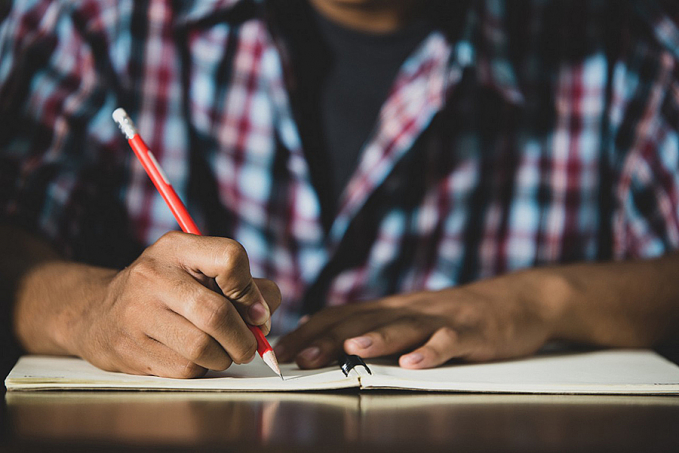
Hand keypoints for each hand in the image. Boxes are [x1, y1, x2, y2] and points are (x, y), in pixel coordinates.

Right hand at [59, 232, 279, 377]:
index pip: (230, 257)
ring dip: (223, 357)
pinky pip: (184, 370)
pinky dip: (200, 369)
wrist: (97, 313)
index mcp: (177, 248)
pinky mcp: (129, 350)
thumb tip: (264, 317)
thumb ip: (243, 285)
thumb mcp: (199, 269)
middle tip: (248, 346)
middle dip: (244, 339)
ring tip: (218, 350)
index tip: (256, 310)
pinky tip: (192, 357)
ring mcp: (137, 314)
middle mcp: (152, 276)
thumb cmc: (166, 290)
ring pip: (202, 349)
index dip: (251, 290)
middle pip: (217, 314)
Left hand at [275, 271, 561, 368]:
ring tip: (349, 350)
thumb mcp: (412, 318)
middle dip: (328, 338)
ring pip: (402, 327)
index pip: (341, 314)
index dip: (310, 330)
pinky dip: (431, 352)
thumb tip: (328, 335)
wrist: (517, 300)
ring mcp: (440, 319)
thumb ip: (376, 325)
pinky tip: (415, 364)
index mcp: (391, 308)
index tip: (281, 348)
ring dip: (375, 339)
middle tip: (299, 355)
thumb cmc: (457, 315)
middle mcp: (409, 309)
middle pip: (363, 320)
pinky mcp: (471, 332)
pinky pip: (449, 342)